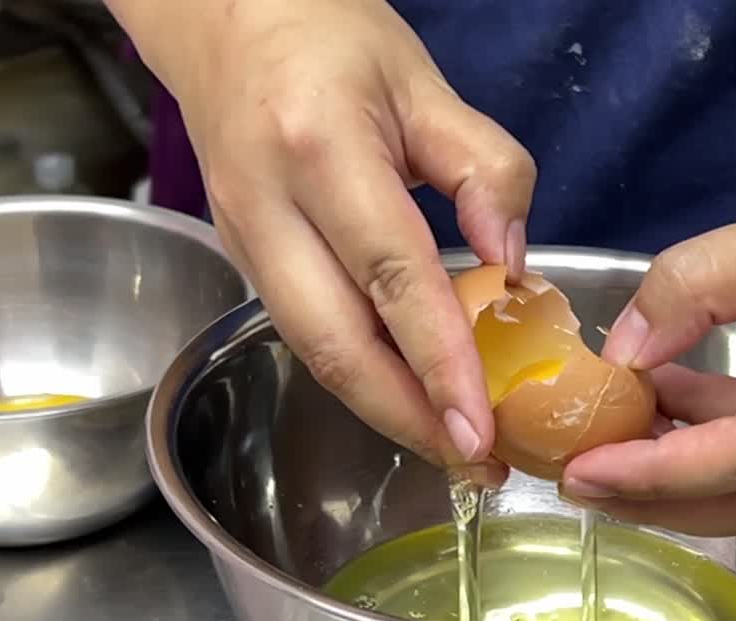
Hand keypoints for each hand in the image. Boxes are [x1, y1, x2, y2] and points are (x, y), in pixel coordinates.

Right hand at [114, 0, 534, 469]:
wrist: (222, 18)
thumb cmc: (327, 37)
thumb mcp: (423, 82)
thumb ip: (484, 169)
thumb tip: (513, 264)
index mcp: (320, 148)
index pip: (390, 272)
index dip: (439, 358)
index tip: (482, 424)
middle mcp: (268, 206)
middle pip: (333, 341)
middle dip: (405, 418)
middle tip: (475, 461)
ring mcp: (244, 238)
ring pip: (313, 350)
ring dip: (384, 410)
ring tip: (453, 445)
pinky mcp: (242, 258)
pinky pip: (305, 331)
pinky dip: (360, 376)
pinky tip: (409, 396)